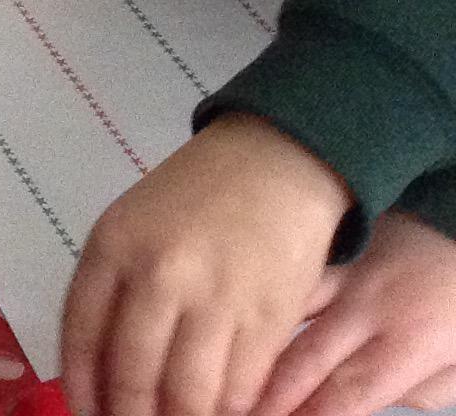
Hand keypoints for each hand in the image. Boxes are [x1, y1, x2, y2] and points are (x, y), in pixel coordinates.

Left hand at [62, 114, 351, 415]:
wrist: (275, 164)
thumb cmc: (194, 198)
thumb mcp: (130, 225)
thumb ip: (111, 287)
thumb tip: (97, 366)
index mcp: (112, 247)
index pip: (81, 334)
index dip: (81, 387)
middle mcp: (158, 275)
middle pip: (133, 374)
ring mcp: (216, 300)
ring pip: (189, 394)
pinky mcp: (268, 319)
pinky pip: (239, 387)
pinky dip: (226, 411)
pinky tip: (216, 413)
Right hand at [251, 211, 455, 415]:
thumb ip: (418, 392)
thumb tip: (364, 403)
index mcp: (412, 340)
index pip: (350, 391)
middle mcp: (369, 305)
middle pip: (307, 357)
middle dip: (270, 394)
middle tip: (238, 412)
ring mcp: (342, 270)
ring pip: (283, 309)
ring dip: (252, 344)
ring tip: (225, 369)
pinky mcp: (326, 246)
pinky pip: (286, 274)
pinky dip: (257, 295)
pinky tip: (231, 311)